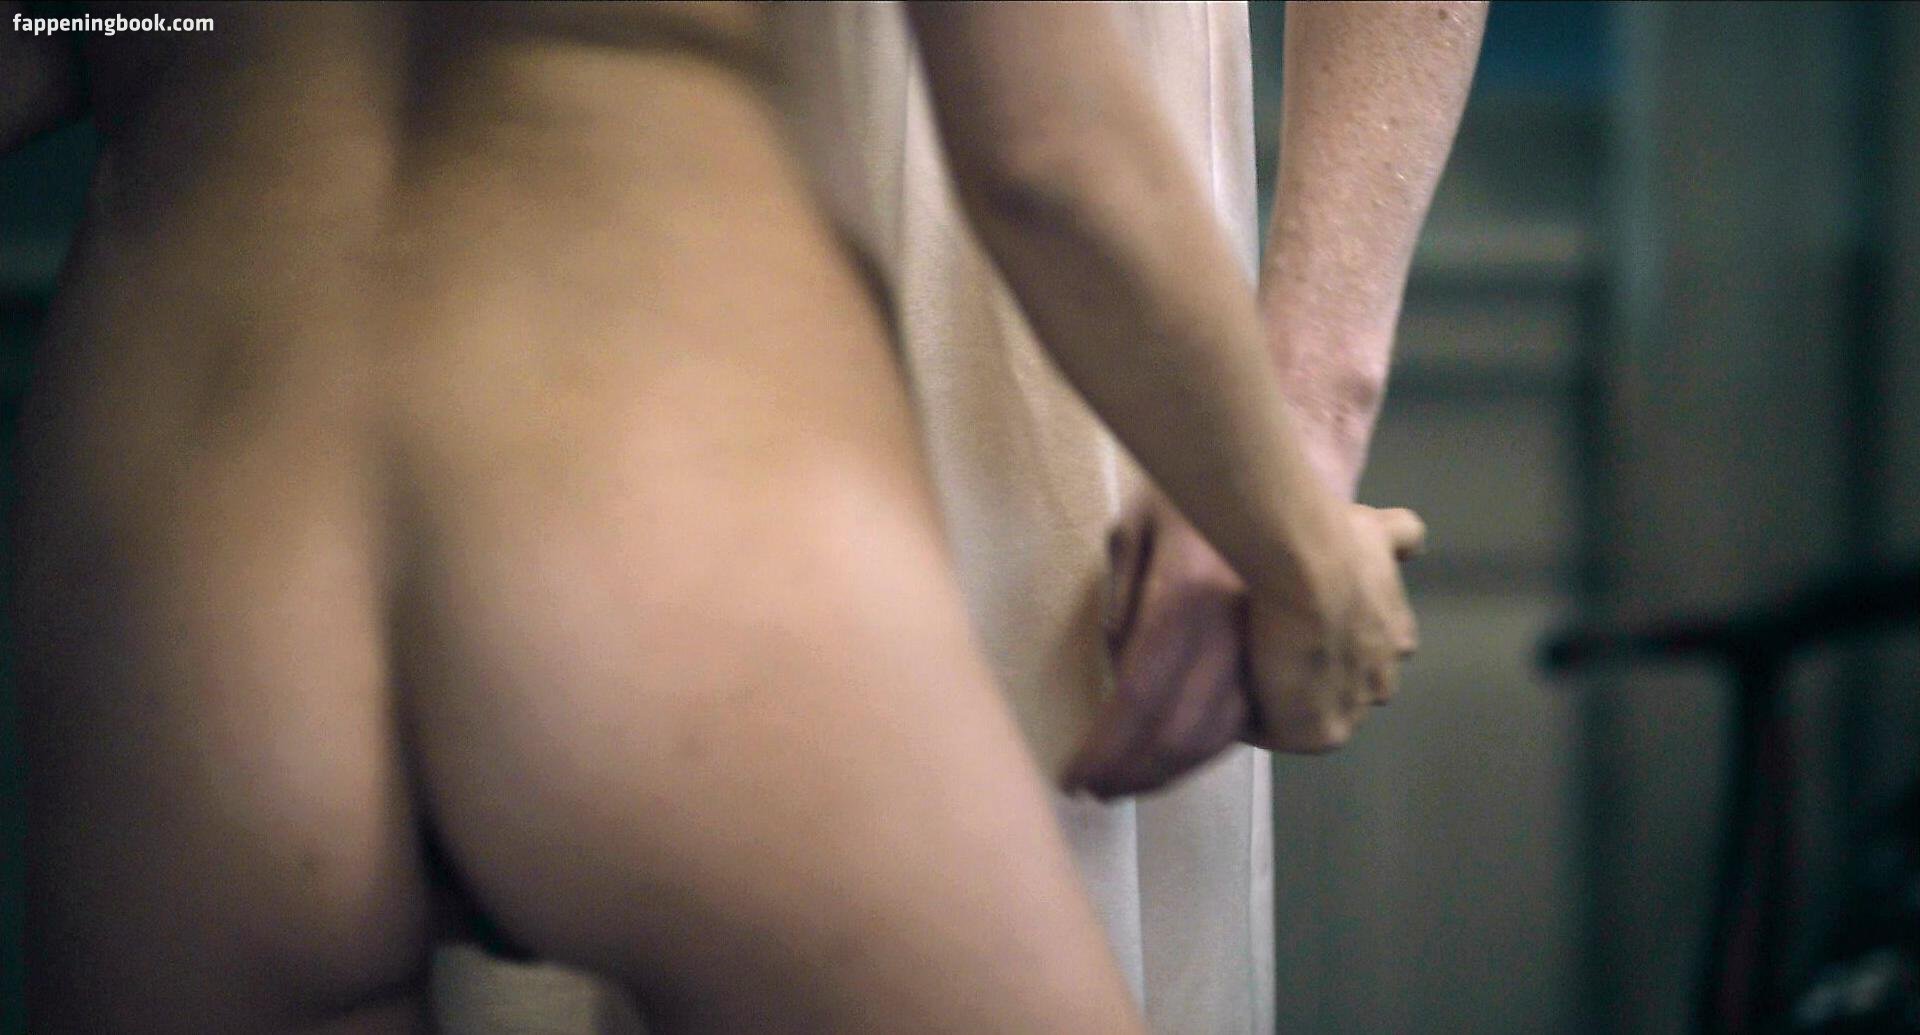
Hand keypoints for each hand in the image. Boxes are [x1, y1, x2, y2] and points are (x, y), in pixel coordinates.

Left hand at [1063, 497, 1252, 798]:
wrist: (1277, 481)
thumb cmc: (1192, 497)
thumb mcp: (1134, 527)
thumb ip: (1120, 597)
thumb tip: (1119, 671)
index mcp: (1188, 593)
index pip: (1138, 694)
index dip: (1106, 748)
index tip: (1074, 777)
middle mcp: (1234, 628)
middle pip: (1180, 728)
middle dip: (1134, 770)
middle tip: (1096, 790)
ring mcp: (1269, 645)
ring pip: (1219, 734)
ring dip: (1168, 769)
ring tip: (1126, 784)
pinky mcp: (1287, 656)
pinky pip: (1246, 720)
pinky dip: (1205, 748)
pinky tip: (1173, 757)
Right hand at [1245, 505, 1423, 753]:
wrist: (1306, 567)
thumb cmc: (1339, 547)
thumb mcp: (1380, 531)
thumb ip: (1402, 537)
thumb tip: (1411, 544)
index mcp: (1398, 638)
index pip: (1373, 657)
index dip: (1340, 647)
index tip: (1310, 633)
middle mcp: (1383, 680)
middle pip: (1350, 692)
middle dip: (1322, 680)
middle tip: (1280, 654)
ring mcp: (1353, 712)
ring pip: (1318, 715)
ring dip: (1290, 702)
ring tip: (1249, 679)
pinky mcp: (1319, 735)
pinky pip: (1280, 734)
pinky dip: (1255, 721)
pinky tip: (1232, 699)